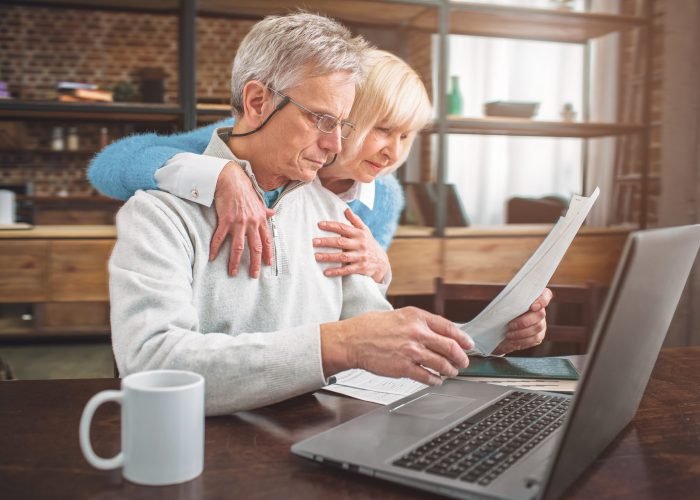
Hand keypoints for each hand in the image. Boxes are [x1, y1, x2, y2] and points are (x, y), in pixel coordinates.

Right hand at [209, 161, 274, 277]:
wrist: (232, 180)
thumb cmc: (245, 190)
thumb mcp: (258, 201)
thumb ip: (264, 211)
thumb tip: (273, 213)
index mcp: (260, 220)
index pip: (267, 240)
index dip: (268, 253)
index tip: (268, 264)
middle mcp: (252, 223)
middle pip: (255, 247)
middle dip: (255, 263)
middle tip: (254, 275)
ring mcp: (239, 222)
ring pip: (238, 247)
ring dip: (235, 261)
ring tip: (233, 272)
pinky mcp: (225, 220)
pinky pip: (220, 237)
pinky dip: (215, 248)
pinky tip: (212, 257)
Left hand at [313, 208, 389, 282]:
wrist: (381, 262)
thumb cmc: (369, 244)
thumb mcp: (365, 231)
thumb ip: (355, 220)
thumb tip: (346, 209)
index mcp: (359, 234)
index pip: (343, 228)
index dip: (331, 226)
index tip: (319, 224)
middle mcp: (360, 244)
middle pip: (341, 242)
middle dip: (326, 242)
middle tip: (313, 242)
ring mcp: (360, 257)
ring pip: (342, 256)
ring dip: (328, 257)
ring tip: (316, 256)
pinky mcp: (360, 268)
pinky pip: (347, 270)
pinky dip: (336, 271)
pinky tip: (326, 272)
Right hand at [320, 307, 473, 385]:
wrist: (352, 340)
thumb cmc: (371, 327)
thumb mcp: (398, 315)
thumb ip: (419, 322)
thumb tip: (438, 332)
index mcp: (417, 317)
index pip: (449, 328)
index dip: (463, 338)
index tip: (468, 344)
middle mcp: (417, 333)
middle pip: (450, 347)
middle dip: (461, 357)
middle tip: (464, 362)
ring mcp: (411, 351)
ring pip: (442, 364)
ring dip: (450, 370)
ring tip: (451, 372)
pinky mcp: (404, 368)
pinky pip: (427, 377)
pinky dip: (435, 380)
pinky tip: (436, 381)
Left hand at [492, 288, 552, 354]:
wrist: (496, 329)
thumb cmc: (500, 313)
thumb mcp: (501, 304)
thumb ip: (507, 300)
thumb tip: (507, 302)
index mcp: (533, 298)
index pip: (546, 294)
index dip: (542, 300)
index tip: (532, 307)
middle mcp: (540, 310)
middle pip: (540, 314)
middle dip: (524, 321)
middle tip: (510, 325)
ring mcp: (541, 323)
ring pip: (537, 328)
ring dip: (521, 332)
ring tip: (508, 334)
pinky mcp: (539, 336)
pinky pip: (534, 339)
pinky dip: (522, 340)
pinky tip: (512, 340)